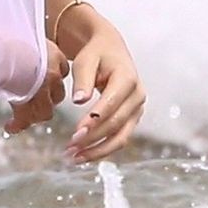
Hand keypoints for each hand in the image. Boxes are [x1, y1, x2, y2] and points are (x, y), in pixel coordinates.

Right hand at [3, 39, 69, 134]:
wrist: (5, 50)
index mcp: (54, 56)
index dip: (54, 78)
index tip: (47, 80)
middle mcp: (52, 76)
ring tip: (24, 115)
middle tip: (36, 99)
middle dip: (48, 99)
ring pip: (45, 111)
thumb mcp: (26, 36)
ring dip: (35, 114)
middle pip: (58, 95)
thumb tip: (18, 40)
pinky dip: (16, 125)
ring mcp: (41, 93)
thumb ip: (28, 44)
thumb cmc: (11, 39)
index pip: (62, 70)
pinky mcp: (26, 106)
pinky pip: (23, 120)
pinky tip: (10, 126)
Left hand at [61, 22, 145, 162]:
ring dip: (97, 151)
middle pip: (116, 124)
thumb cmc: (96, 54)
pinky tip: (83, 155)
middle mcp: (137, 96)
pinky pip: (119, 138)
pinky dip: (101, 149)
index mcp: (128, 78)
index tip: (76, 133)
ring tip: (74, 158)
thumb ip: (83, 79)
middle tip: (69, 148)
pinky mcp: (131, 119)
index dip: (94, 120)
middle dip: (93, 139)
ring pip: (120, 137)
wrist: (110, 50)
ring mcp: (137, 109)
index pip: (112, 103)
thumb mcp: (86, 60)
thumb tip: (79, 100)